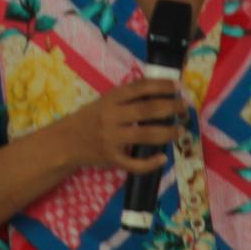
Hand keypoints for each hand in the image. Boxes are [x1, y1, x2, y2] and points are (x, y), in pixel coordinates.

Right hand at [57, 79, 182, 173]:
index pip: (140, 88)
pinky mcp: (111, 158)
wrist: (65, 141)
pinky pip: (135, 163)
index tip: (178, 87)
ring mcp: (111, 138)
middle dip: (171, 108)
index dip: (161, 86)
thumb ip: (126, 99)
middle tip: (185, 108)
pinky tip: (162, 159)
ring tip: (179, 130)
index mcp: (110, 99)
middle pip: (148, 110)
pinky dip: (151, 163)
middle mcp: (111, 116)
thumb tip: (159, 93)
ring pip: (146, 135)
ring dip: (168, 132)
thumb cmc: (89, 118)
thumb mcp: (104, 102)